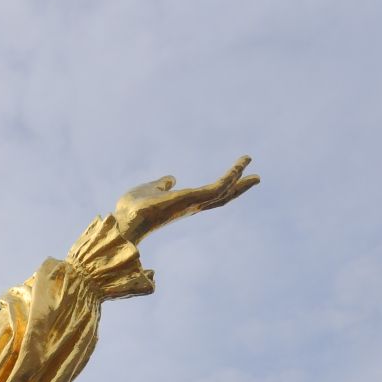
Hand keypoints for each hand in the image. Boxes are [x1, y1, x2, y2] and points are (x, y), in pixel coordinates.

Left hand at [112, 156, 257, 243]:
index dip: (224, 188)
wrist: (126, 220)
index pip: (209, 197)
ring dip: (237, 177)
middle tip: (256, 177)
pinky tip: (238, 166)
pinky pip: (216, 188)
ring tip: (248, 161)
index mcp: (184, 204)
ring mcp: (193, 204)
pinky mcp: (192, 200)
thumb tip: (171, 179)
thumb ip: (162, 185)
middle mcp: (192, 206)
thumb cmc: (133, 209)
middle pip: (222, 197)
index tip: (236, 178)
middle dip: (239, 187)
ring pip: (222, 191)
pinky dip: (229, 177)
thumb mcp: (150, 190)